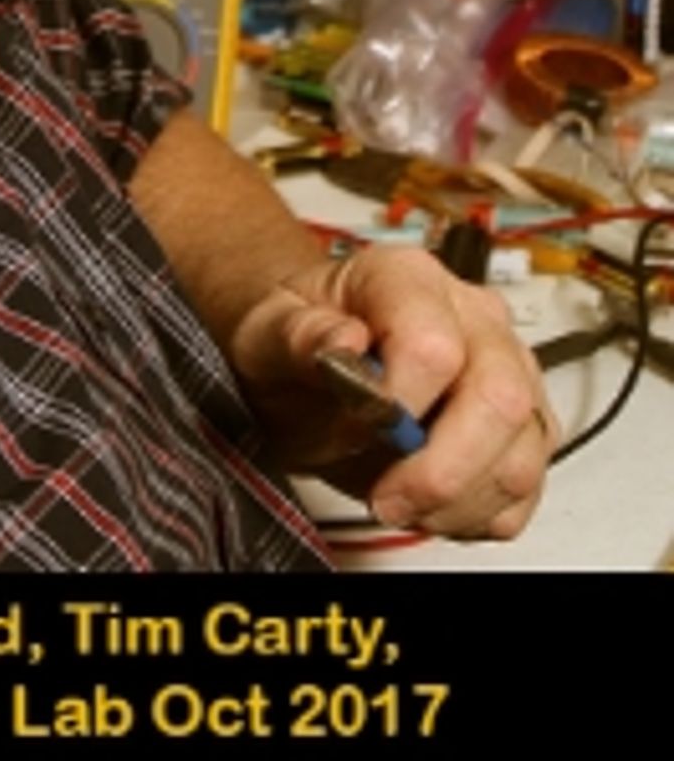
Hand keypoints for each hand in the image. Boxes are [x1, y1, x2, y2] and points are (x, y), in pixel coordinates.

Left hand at [226, 243, 555, 538]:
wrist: (310, 369)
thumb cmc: (298, 343)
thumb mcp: (270, 333)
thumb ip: (299, 335)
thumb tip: (342, 341)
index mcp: (408, 280)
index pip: (434, 345)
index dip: (399, 403)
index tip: (358, 427)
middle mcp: (473, 318)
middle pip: (500, 400)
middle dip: (442, 470)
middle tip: (386, 496)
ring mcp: (508, 372)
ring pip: (520, 454)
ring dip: (457, 500)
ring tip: (399, 498)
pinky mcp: (521, 429)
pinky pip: (524, 492)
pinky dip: (476, 515)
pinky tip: (428, 502)